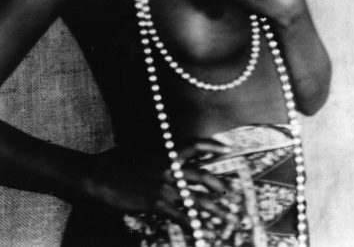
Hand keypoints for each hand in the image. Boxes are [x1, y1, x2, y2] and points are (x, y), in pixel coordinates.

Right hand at [84, 139, 231, 229]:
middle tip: (233, 193)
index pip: (195, 144)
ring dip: (215, 210)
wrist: (98, 175)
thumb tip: (167, 152)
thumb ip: (157, 151)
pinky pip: (180, 217)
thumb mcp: (139, 149)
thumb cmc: (115, 159)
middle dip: (220, 186)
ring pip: (197, 200)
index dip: (212, 145)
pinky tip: (202, 233)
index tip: (226, 148)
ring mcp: (164, 187)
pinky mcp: (156, 204)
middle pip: (203, 176)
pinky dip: (193, 226)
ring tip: (229, 217)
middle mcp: (169, 168)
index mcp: (166, 152)